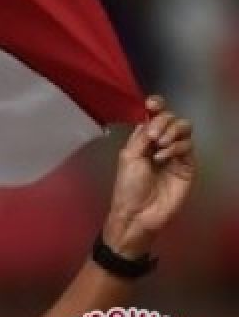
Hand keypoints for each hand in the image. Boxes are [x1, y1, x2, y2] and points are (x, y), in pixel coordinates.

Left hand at [103, 96, 195, 257]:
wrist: (138, 212)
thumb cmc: (128, 186)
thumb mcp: (129, 156)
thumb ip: (141, 136)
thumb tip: (150, 118)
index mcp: (143, 139)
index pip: (155, 115)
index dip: (157, 105)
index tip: (153, 104)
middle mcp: (160, 143)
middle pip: (170, 118)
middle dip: (162, 122)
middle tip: (152, 137)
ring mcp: (175, 154)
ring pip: (183, 129)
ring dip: (171, 132)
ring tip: (158, 147)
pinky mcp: (187, 165)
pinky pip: (188, 146)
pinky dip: (176, 147)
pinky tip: (163, 157)